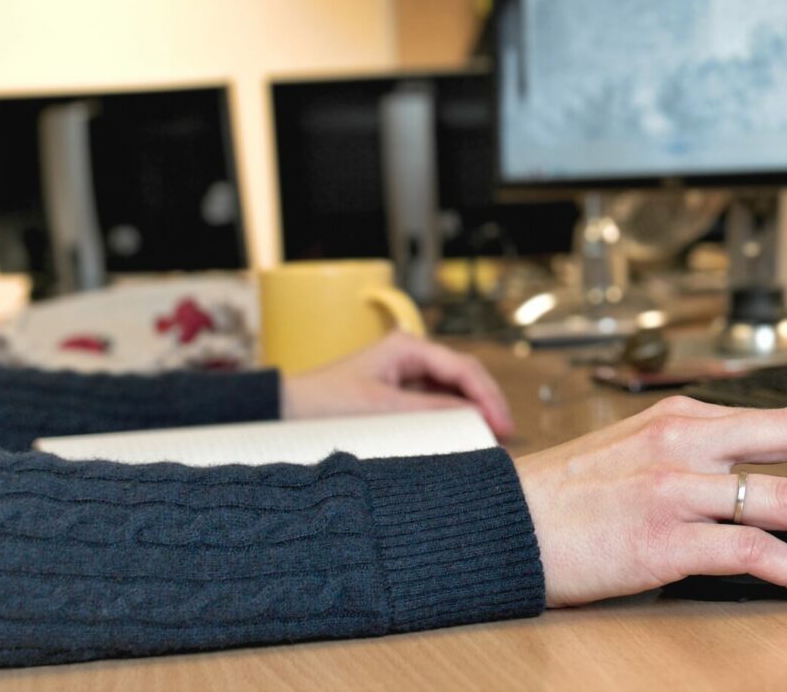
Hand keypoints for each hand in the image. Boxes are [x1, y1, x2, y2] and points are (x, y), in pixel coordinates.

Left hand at [279, 332, 513, 436]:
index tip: (503, 425)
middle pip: (464, 378)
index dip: (488, 397)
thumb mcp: (382, 409)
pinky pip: (436, 405)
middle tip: (504, 434)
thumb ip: (432, 411)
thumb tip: (477, 418)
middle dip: (486, 404)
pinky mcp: (397, 397)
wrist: (282, 415)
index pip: (464, 368)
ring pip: (453, 392)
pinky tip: (463, 437)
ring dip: (472, 413)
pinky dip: (452, 420)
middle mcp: (410, 357)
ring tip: (489, 439)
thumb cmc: (323, 406)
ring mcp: (404, 376)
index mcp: (407, 347)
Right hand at [516, 396, 786, 605]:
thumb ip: (692, 459)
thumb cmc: (561, 501)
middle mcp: (685, 442)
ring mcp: (675, 489)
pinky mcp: (662, 540)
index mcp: (680, 417)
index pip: (784, 416)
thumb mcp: (631, 452)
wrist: (498, 527)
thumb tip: (760, 488)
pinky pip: (753, 552)